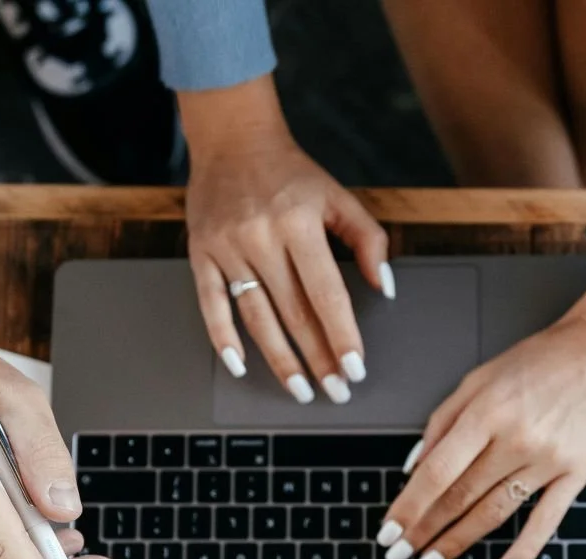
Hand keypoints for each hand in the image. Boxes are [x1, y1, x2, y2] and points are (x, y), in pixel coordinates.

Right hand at [180, 76, 392, 403]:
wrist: (232, 139)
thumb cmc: (290, 174)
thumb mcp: (338, 196)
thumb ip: (368, 239)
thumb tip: (384, 287)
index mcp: (299, 222)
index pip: (326, 293)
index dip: (342, 335)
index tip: (355, 368)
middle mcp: (261, 237)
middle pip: (294, 313)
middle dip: (318, 358)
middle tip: (335, 391)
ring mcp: (228, 248)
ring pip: (257, 317)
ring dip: (280, 360)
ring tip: (301, 389)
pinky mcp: (202, 255)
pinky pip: (212, 305)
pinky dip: (223, 339)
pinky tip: (240, 366)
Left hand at [375, 280, 585, 558]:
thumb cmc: (545, 358)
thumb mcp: (481, 377)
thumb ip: (443, 421)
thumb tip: (414, 465)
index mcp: (485, 413)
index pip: (436, 472)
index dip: (409, 507)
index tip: (389, 532)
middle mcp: (514, 439)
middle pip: (459, 497)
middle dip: (424, 531)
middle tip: (400, 556)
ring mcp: (547, 460)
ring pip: (493, 511)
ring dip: (458, 542)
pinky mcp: (577, 472)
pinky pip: (546, 519)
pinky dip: (523, 550)